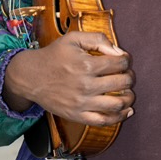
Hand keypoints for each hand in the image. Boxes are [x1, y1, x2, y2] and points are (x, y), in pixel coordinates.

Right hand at [3, 31, 134, 125]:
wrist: (30, 76)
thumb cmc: (54, 55)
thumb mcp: (73, 38)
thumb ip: (98, 39)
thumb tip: (118, 52)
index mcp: (86, 64)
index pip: (120, 63)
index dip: (126, 60)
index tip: (123, 61)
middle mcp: (86, 85)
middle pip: (123, 83)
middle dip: (130, 77)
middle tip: (127, 75)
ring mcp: (82, 103)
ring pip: (118, 104)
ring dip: (129, 98)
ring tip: (129, 92)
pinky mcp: (77, 116)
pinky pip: (104, 121)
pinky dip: (119, 118)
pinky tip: (126, 111)